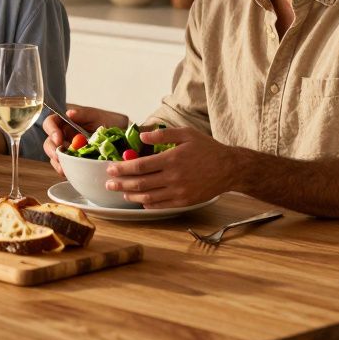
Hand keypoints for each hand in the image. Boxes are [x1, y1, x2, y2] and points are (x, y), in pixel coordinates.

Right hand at [42, 104, 126, 174]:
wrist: (121, 136)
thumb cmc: (107, 122)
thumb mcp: (96, 115)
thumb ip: (83, 114)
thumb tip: (69, 113)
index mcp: (65, 122)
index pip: (50, 123)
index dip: (51, 131)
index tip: (58, 139)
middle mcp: (63, 136)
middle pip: (49, 143)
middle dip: (52, 151)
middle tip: (59, 158)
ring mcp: (67, 149)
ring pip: (54, 157)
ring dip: (58, 164)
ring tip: (64, 169)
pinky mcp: (72, 161)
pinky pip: (65, 166)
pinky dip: (66, 170)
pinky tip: (70, 173)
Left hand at [103, 127, 234, 207]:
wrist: (229, 168)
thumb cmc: (207, 149)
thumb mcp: (186, 134)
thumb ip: (163, 133)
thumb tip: (142, 136)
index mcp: (172, 159)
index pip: (140, 166)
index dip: (123, 168)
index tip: (111, 168)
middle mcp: (174, 177)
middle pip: (140, 183)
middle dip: (121, 184)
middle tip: (109, 183)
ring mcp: (179, 191)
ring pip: (148, 197)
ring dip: (131, 195)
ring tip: (122, 192)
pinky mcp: (184, 201)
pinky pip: (161, 205)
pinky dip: (148, 204)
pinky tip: (141, 200)